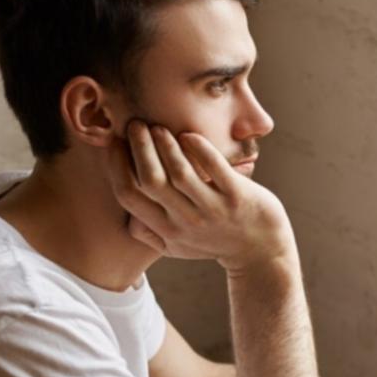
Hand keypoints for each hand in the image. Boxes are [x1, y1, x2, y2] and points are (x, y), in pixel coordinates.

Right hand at [104, 120, 296, 272]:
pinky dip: (199, 148)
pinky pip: (215, 168)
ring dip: (165, 145)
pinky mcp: (238, 197)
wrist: (262, 252)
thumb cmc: (215, 242)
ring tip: (158, 126)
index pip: (128, 195)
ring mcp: (213, 209)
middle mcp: (186, 221)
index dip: (116, 165)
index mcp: (165, 230)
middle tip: (136, 124)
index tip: (114, 141)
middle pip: (150, 180)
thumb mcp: (177, 247)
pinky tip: (188, 135)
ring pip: (180, 173)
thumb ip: (150, 233)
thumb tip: (127, 216)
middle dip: (138, 148)